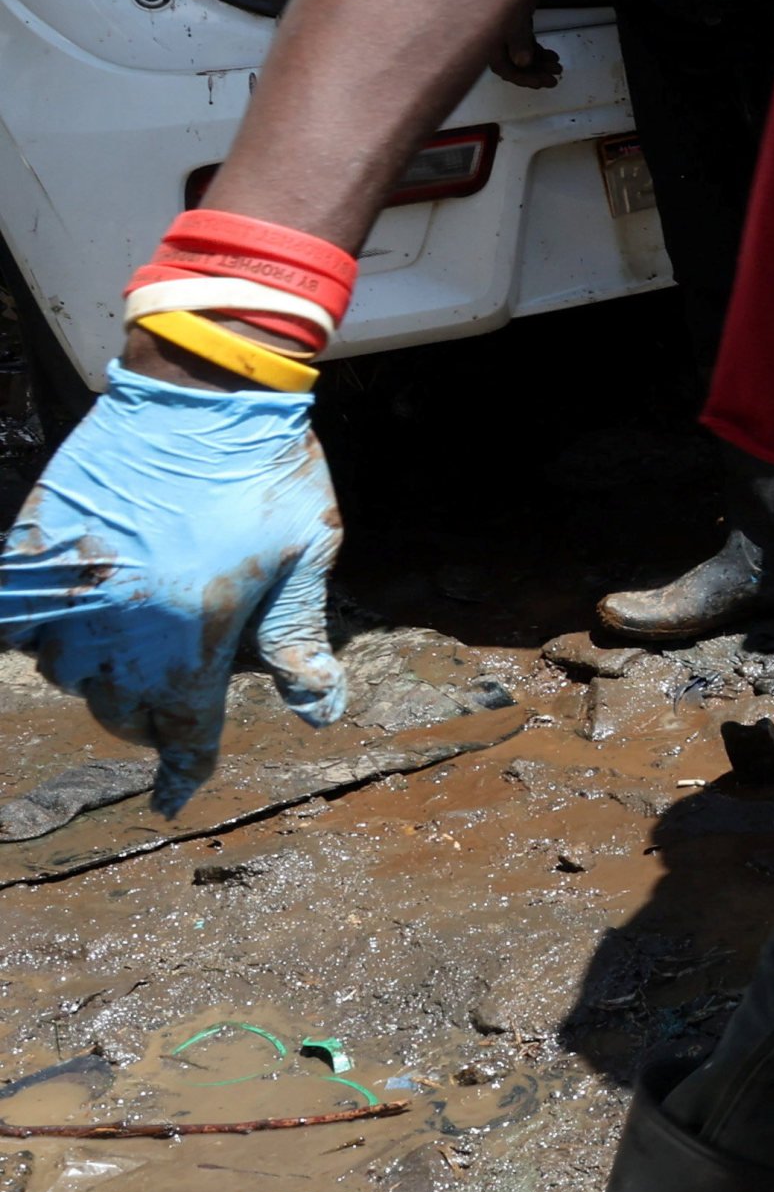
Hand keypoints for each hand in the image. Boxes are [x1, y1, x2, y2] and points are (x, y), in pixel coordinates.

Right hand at [0, 369, 348, 815]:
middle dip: (151, 717)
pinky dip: (48, 633)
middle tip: (174, 702)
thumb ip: (301, 641)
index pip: (183, 732)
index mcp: (196, 634)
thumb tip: (324, 713)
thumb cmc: (268, 472)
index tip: (174, 801)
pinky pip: (22, 623)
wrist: (203, 389)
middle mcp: (124, 624)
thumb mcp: (306, 556)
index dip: (182, 772)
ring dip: (102, 676)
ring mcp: (71, 587)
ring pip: (70, 673)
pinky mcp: (33, 551)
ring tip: (136, 649)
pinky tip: (82, 620)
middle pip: (124, 709)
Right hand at [489, 18, 561, 92]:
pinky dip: (539, 52)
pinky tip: (553, 57)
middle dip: (535, 74)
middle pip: (513, 64)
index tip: (539, 83)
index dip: (521, 78)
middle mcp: (494, 41)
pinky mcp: (515, 25)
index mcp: (488, 43)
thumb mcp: (515, 24)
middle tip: (553, 80)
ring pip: (522, 55)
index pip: (503, 69)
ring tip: (557, 68)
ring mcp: (505, 33)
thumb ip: (518, 45)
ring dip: (540, 64)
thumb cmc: (509, 1)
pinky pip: (526, 45)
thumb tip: (523, 64)